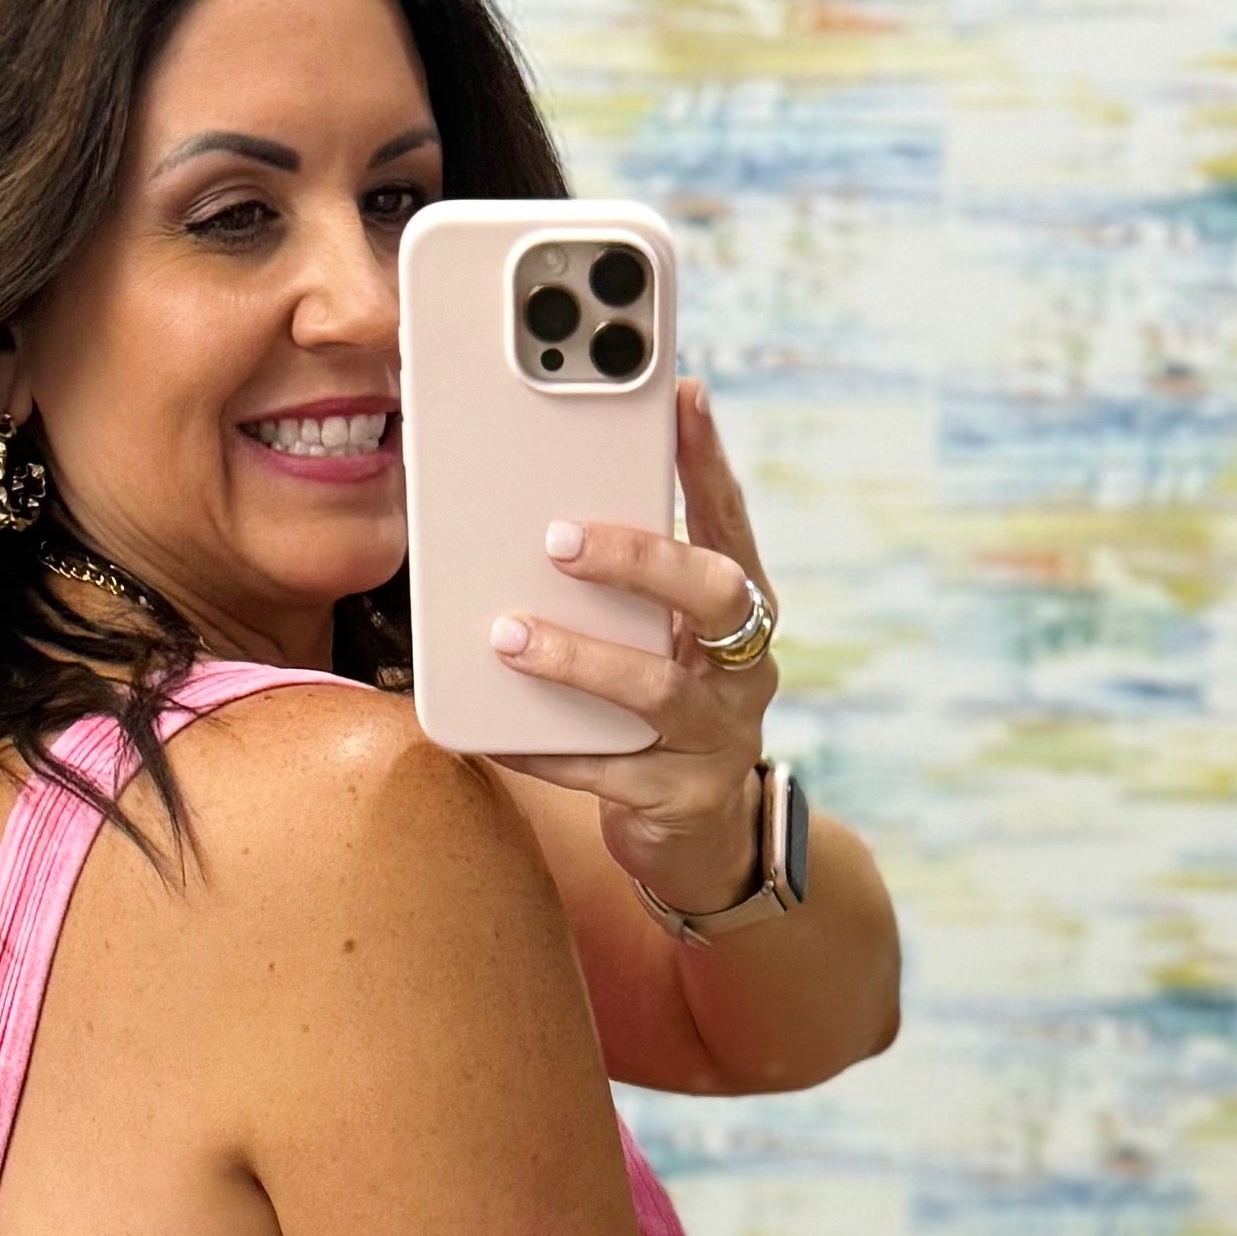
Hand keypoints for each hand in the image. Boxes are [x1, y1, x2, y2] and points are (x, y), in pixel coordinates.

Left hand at [484, 376, 779, 916]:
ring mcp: (719, 737)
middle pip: (713, 595)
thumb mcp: (659, 643)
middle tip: (558, 539)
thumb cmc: (661, 714)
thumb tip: (539, 511)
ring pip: (656, 689)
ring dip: (577, 658)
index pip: (730, 524)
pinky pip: (604, 771)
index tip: (682, 395)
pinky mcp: (679, 801)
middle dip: (639, 558)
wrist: (699, 840)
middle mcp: (745, 669)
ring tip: (508, 636)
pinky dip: (542, 748)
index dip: (709, 462)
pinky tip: (491, 732)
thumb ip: (627, 590)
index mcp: (742, 613)